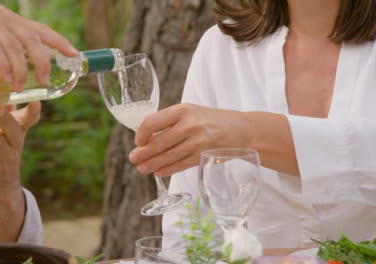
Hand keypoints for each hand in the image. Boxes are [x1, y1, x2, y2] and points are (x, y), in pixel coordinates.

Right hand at [0, 4, 77, 91]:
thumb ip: (8, 60)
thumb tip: (20, 87)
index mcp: (14, 22)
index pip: (43, 30)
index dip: (60, 42)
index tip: (74, 55)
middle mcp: (7, 18)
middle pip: (33, 39)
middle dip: (42, 61)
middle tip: (44, 81)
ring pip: (15, 46)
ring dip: (21, 69)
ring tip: (19, 87)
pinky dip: (3, 64)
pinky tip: (6, 77)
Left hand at [0, 102, 40, 203]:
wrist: (3, 187)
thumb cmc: (3, 152)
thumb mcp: (8, 133)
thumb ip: (7, 113)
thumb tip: (3, 91)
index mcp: (20, 133)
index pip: (31, 120)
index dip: (34, 111)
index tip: (36, 101)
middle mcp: (15, 145)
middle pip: (14, 131)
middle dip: (7, 119)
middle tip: (0, 106)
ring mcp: (5, 159)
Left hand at [129, 103, 250, 176]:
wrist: (242, 130)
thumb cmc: (212, 121)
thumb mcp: (192, 113)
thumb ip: (172, 123)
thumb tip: (147, 139)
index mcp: (183, 110)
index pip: (152, 122)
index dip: (141, 134)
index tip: (138, 141)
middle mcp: (189, 124)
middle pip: (159, 142)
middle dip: (143, 153)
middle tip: (133, 159)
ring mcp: (198, 141)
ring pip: (169, 155)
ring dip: (153, 163)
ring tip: (142, 168)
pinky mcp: (204, 156)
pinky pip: (181, 164)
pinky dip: (168, 169)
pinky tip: (159, 172)